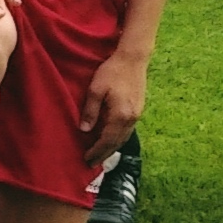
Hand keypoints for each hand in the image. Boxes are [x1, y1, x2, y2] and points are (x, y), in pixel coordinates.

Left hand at [79, 48, 152, 165]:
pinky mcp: (138, 109)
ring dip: (111, 148)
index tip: (86, 159)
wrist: (133, 59)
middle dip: (104, 154)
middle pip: (117, 143)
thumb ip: (90, 111)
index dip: (96, 151)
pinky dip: (118, 138)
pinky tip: (111, 139)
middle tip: (92, 163)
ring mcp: (137, 115)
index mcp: (120, 116)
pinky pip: (127, 130)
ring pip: (123, 138)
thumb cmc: (112, 72)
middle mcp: (131, 119)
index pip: (107, 140)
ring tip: (100, 155)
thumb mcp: (95, 90)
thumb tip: (84, 130)